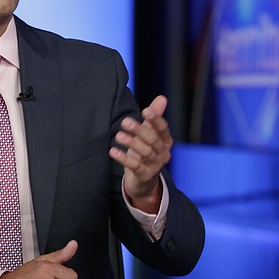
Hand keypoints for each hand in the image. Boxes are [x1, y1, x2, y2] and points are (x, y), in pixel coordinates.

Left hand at [109, 95, 172, 212]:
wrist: (143, 181)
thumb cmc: (145, 152)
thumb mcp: (149, 134)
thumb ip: (154, 117)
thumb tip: (162, 98)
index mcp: (165, 141)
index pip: (163, 128)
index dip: (156, 119)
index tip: (145, 110)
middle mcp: (163, 153)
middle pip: (153, 140)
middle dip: (139, 130)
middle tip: (125, 122)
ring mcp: (155, 165)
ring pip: (145, 152)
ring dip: (131, 143)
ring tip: (118, 136)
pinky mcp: (145, 175)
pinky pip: (135, 166)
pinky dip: (124, 159)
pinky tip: (113, 151)